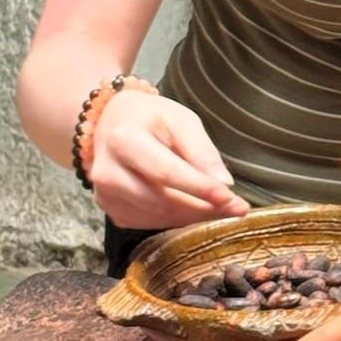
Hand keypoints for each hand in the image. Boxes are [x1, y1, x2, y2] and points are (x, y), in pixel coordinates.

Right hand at [89, 90, 249, 228]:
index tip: (230, 197)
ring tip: (222, 208)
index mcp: (124, 140)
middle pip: (162, 200)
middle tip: (237, 208)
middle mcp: (107, 171)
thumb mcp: (181, 120)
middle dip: (203, 207)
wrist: (113, 122)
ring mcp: (104, 194)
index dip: (199, 188)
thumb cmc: (152, 119)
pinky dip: (176, 218)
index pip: (166, 172)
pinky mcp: (110, 208)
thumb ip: (201, 150)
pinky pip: (148, 222)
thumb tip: (223, 184)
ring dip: (193, 216)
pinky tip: (195, 208)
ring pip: (157, 216)